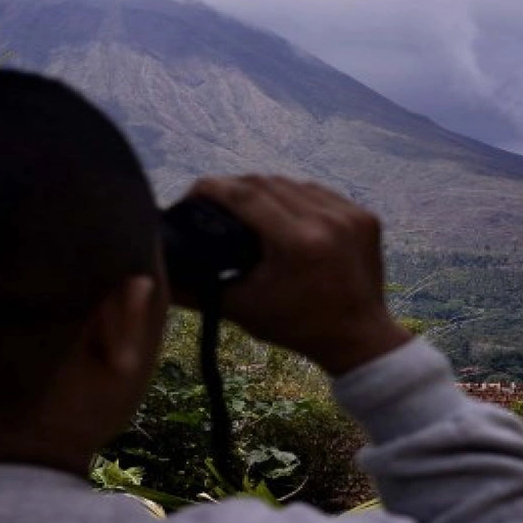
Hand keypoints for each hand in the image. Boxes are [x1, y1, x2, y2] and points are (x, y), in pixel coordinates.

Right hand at [182, 175, 410, 374]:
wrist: (358, 338)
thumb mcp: (243, 309)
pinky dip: (297, 198)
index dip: (213, 188)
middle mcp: (327, 221)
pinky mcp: (364, 216)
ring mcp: (350, 215)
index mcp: (298, 243)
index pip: (245, 196)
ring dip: (266, 191)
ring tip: (246, 207)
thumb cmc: (297, 327)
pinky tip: (282, 212)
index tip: (192, 191)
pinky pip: (320, 193)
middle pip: (268, 184)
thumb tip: (158, 275)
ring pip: (294, 184)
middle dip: (236, 189)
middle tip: (215, 203)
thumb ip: (197, 290)